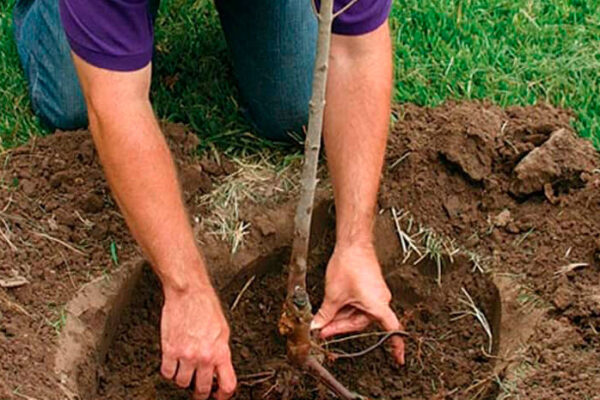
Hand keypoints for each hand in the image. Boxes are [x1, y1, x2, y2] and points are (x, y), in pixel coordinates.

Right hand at [160, 282, 236, 399]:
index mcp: (220, 352)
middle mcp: (204, 357)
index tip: (219, 396)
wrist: (188, 293)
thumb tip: (220, 367)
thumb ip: (221, 351)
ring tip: (186, 370)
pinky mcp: (169, 350)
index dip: (223, 396)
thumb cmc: (206, 306)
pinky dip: (170, 371)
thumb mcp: (223, 330)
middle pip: (202, 389)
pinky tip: (174, 364)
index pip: (227, 385)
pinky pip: (167, 373)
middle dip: (201, 391)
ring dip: (184, 379)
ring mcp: (185, 355)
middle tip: (199, 388)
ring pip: (182, 383)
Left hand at [311, 243, 404, 363]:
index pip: (391, 331)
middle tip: (322, 330)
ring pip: (358, 314)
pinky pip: (358, 304)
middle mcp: (381, 301)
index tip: (398, 360)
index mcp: (378, 305)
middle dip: (341, 326)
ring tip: (323, 317)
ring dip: (341, 316)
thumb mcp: (333, 295)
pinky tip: (332, 307)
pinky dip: (345, 307)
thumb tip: (317, 327)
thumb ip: (326, 314)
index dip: (395, 346)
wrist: (353, 244)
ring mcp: (376, 294)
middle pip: (361, 323)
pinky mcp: (370, 288)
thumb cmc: (349, 265)